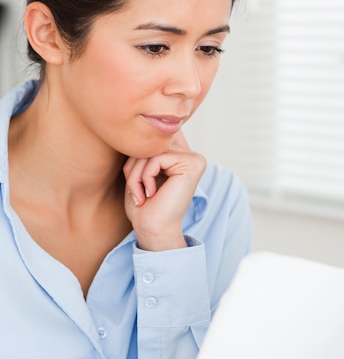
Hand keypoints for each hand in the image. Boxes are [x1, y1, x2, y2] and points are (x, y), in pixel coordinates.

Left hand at [123, 132, 205, 250]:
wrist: (153, 230)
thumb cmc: (144, 206)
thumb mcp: (138, 171)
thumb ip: (143, 150)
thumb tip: (142, 127)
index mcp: (180, 158)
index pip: (148, 143)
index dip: (134, 160)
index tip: (136, 186)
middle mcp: (191, 156)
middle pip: (149, 144)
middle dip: (133, 166)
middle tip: (135, 191)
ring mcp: (194, 159)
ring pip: (151, 149)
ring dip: (137, 173)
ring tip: (141, 194)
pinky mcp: (193, 164)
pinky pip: (157, 157)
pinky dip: (145, 175)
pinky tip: (150, 193)